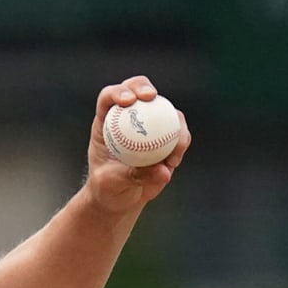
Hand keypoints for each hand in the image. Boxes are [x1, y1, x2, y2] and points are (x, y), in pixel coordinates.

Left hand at [87, 76, 190, 213]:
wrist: (120, 199)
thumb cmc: (107, 189)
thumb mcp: (112, 184)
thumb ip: (133, 176)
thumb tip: (163, 171)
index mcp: (106, 122)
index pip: (109, 98)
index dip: (119, 92)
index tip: (129, 100)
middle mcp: (128, 118)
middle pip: (137, 90)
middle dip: (144, 88)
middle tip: (151, 98)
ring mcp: (150, 126)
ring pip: (165, 110)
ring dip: (172, 122)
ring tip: (170, 151)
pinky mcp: (166, 137)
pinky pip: (179, 133)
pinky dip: (180, 143)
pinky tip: (173, 161)